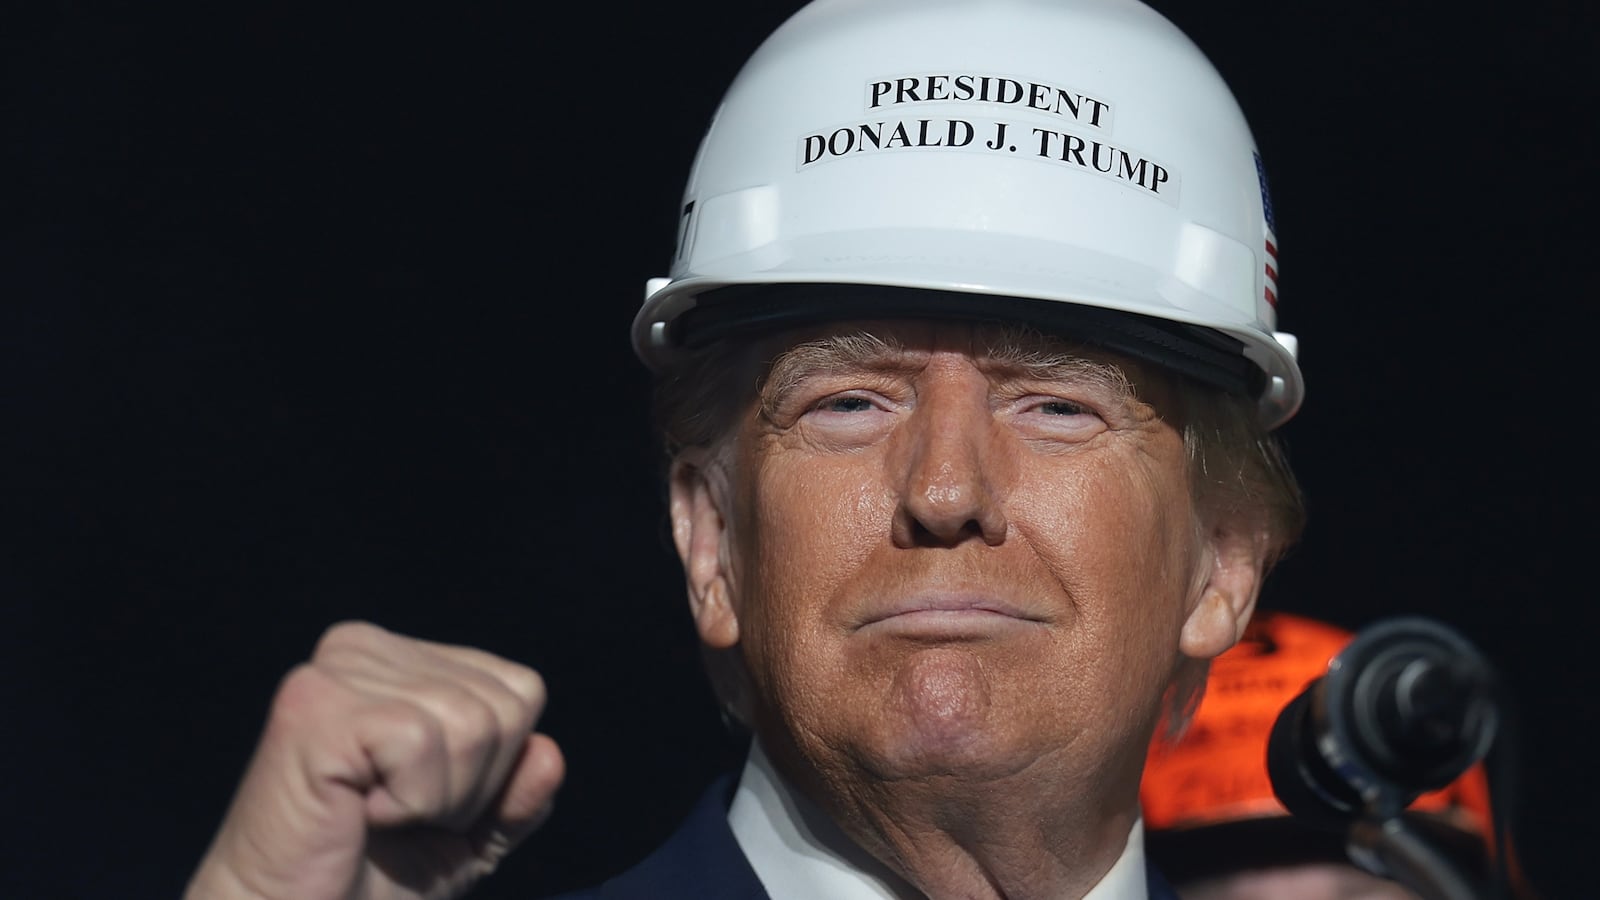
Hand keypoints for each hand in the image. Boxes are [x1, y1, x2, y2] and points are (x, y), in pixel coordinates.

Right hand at [185, 621, 565, 899]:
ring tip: (374, 815)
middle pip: (504, 707)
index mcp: (403, 659)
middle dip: (469, 789)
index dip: (495, 772)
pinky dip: (408, 801)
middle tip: (396, 817)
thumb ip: (517, 795)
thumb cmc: (370, 884)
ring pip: (471, 724)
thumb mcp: (469, 837)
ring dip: (436, 800)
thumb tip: (548, 754)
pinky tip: (357, 812)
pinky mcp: (315, 707)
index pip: (521, 690)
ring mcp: (336, 670)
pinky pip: (422, 742)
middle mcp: (366, 647)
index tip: (426, 804)